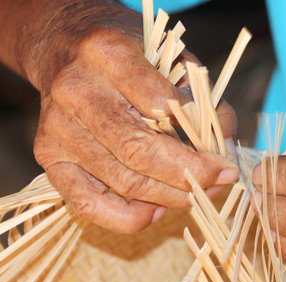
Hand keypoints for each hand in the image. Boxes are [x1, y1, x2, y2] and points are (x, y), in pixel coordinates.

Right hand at [26, 5, 237, 232]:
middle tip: (219, 183)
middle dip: (189, 177)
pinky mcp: (48, 155)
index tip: (225, 161)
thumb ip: (205, 101)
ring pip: (123, 181)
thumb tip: (226, 152)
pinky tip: (157, 211)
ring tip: (197, 194)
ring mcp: (59, 127)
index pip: (161, 106)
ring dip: (170, 197)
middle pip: (140, 153)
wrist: (64, 48)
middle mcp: (77, 90)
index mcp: (109, 54)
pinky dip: (129, 218)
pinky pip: (88, 204)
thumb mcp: (172, 59)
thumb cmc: (129, 54)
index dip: (199, 142)